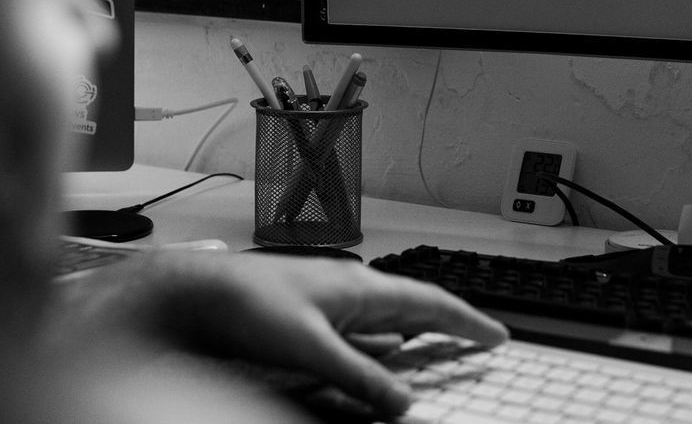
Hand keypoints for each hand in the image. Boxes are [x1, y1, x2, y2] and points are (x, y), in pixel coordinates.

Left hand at [138, 252, 508, 414]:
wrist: (195, 292)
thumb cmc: (246, 303)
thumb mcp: (311, 348)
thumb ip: (359, 378)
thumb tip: (402, 401)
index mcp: (360, 288)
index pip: (429, 303)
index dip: (466, 321)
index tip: (496, 336)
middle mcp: (348, 290)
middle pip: (413, 309)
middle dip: (447, 326)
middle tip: (477, 341)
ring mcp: (328, 301)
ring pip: (386, 321)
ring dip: (415, 336)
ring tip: (438, 349)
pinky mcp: (307, 315)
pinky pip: (360, 332)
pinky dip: (380, 346)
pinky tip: (378, 355)